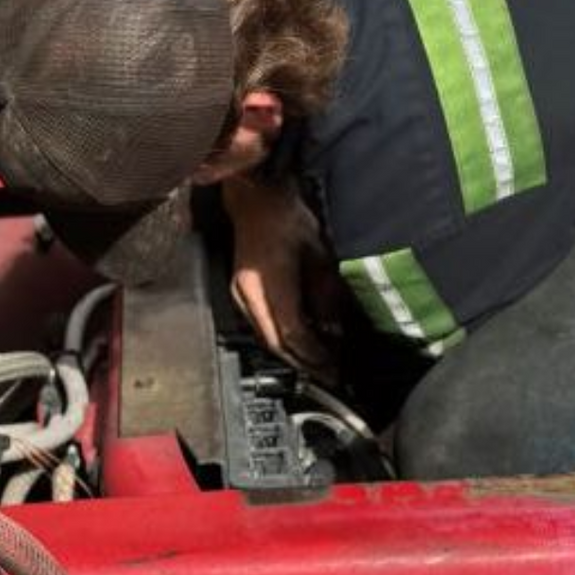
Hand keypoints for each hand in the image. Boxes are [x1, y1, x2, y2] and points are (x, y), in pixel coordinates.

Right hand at [221, 176, 336, 379]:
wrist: (255, 200)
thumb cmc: (285, 217)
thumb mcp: (318, 254)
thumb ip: (325, 295)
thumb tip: (333, 329)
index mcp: (269, 281)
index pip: (291, 331)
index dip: (314, 354)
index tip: (333, 366)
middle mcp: (248, 292)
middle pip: (275, 342)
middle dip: (303, 362)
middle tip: (328, 374)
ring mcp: (240, 294)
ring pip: (266, 337)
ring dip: (292, 353)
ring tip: (317, 362)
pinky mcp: (240, 293)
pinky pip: (261, 325)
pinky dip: (281, 338)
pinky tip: (299, 340)